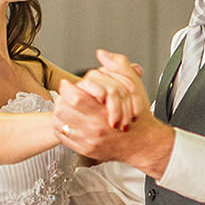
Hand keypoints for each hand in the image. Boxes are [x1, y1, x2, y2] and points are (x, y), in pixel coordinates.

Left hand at [55, 69, 173, 177]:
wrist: (143, 143)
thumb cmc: (138, 118)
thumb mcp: (133, 87)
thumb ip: (118, 67)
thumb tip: (102, 54)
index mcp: (102, 112)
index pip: (74, 97)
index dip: (67, 88)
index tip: (68, 84)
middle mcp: (93, 129)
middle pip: (62, 110)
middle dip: (61, 99)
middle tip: (64, 95)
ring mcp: (88, 141)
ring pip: (61, 123)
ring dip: (61, 113)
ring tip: (67, 107)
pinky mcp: (84, 150)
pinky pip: (64, 137)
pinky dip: (64, 127)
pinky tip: (71, 121)